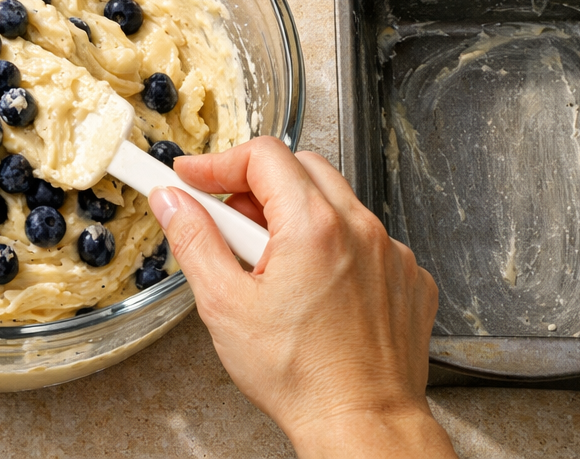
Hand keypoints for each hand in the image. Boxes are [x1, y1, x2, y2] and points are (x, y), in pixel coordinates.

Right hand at [149, 137, 454, 458]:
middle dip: (257, 184)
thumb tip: (171, 201)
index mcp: (314, 227)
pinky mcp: (408, 277)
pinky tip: (315, 286)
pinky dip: (336, 246)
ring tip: (271, 264)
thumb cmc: (301, 377)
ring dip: (297, 215)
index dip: (219, 162)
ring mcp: (391, 252)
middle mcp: (360, 229)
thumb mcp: (225, 305)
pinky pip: (367, 238)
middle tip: (229, 220)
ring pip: (336, 202)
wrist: (362, 424)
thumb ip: (194, 240)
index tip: (193, 177)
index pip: (263, 155)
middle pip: (301, 168)